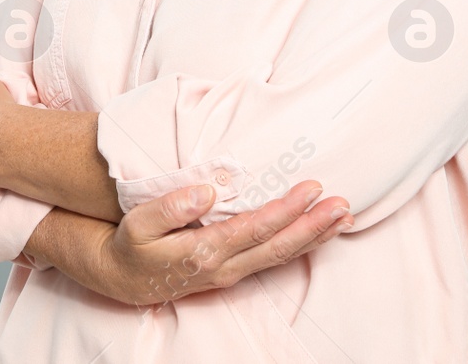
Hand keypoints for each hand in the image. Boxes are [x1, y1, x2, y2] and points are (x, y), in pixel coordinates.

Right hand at [91, 179, 352, 305]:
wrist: (123, 280)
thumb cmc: (133, 245)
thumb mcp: (139, 223)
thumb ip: (171, 206)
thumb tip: (206, 192)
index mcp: (204, 251)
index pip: (255, 228)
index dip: (286, 209)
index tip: (311, 188)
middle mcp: (225, 267)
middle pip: (278, 246)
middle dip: (313, 225)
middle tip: (342, 204)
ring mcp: (232, 273)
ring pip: (281, 256)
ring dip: (314, 236)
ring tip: (343, 217)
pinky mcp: (235, 271)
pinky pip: (274, 259)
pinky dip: (301, 245)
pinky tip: (319, 233)